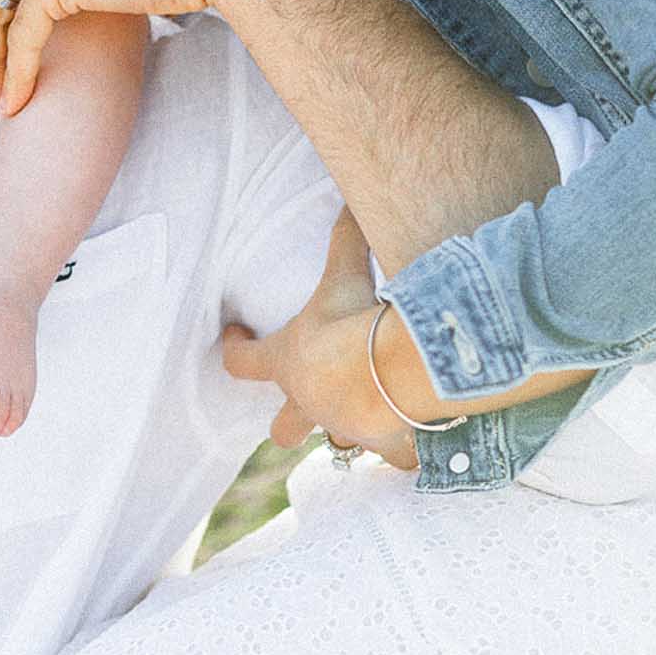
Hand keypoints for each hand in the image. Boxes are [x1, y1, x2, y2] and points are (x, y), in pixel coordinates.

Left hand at [221, 209, 418, 470]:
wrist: (390, 373)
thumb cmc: (351, 322)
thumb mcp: (344, 273)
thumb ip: (344, 236)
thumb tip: (348, 197)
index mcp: (289, 363)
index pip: (243, 363)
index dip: (236, 350)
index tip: (235, 335)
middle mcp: (312, 403)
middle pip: (282, 431)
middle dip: (289, 424)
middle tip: (302, 408)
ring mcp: (347, 429)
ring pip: (340, 445)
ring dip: (351, 431)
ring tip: (372, 414)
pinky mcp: (386, 446)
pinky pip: (396, 457)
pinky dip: (407, 448)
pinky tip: (420, 440)